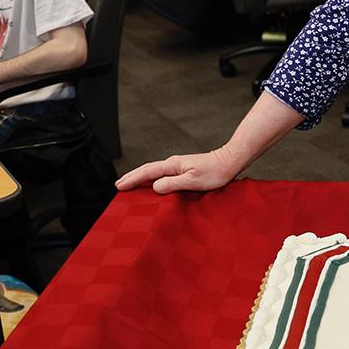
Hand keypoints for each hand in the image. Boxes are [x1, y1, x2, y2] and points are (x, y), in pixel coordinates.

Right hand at [116, 146, 246, 193]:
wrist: (230, 161)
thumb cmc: (215, 172)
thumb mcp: (193, 181)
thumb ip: (173, 184)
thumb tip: (155, 187)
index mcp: (173, 165)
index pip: (147, 172)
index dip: (133, 179)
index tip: (119, 186)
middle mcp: (173, 164)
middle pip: (148, 170)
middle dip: (132, 177)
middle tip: (118, 185)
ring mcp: (178, 166)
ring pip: (154, 171)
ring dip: (141, 178)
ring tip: (130, 184)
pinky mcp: (184, 169)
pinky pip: (162, 174)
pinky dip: (152, 178)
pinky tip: (152, 184)